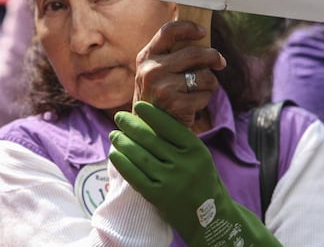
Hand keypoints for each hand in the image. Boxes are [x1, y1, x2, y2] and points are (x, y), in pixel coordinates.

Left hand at [110, 101, 280, 245]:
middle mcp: (184, 164)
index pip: (170, 127)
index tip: (138, 106)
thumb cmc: (201, 179)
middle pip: (151, 140)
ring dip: (123, 143)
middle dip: (131, 125)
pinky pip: (135, 176)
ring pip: (140, 157)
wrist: (210, 217)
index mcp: (196, 150)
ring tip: (114, 135)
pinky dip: (122, 163)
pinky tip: (114, 154)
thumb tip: (150, 118)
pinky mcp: (158, 196)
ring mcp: (171, 181)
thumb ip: (179, 141)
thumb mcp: (199, 156)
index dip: (152, 114)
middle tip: (119, 117)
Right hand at [133, 20, 225, 127]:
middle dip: (213, 57)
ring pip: (204, 76)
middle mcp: (151, 70)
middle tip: (220, 62)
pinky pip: (204, 95)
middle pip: (194, 53)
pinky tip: (192, 106)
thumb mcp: (156, 72)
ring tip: (198, 91)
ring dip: (209, 84)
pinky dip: (204, 100)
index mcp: (146, 57)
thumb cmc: (158, 96)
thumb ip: (172, 55)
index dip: (188, 28)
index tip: (203, 32)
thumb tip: (204, 39)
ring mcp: (163, 87)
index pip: (168, 31)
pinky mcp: (175, 104)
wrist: (148, 128)